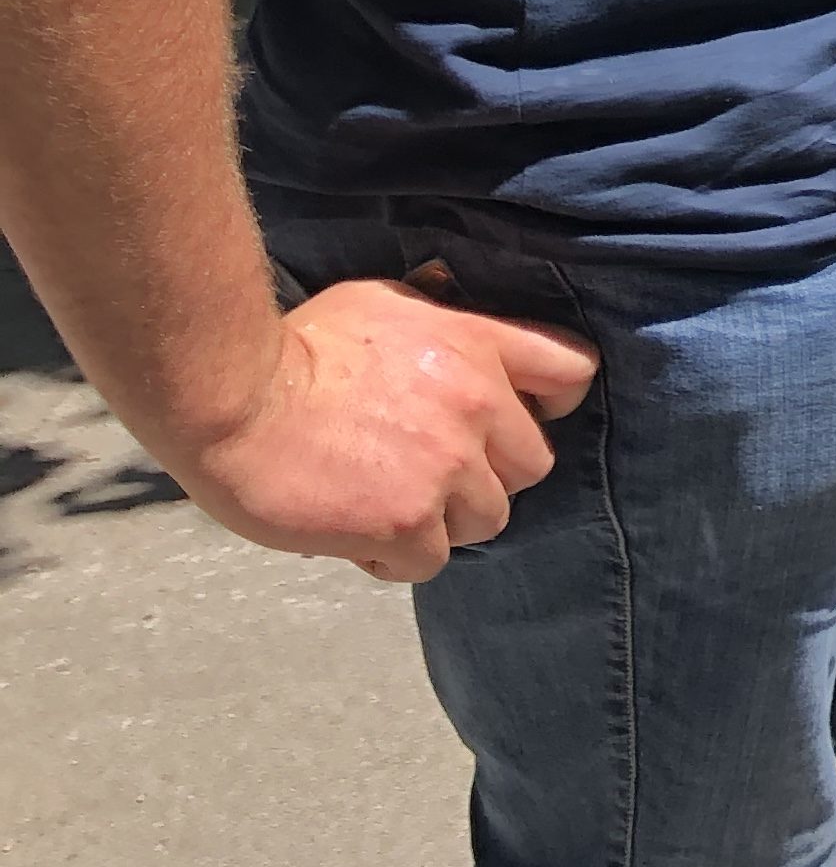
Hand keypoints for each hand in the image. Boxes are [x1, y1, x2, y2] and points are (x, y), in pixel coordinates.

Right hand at [171, 278, 600, 583]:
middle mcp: (479, 404)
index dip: (551, 405)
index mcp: (478, 344)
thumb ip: (435, 327)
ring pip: (488, 519)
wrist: (233, 398)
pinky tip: (359, 540)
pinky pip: (431, 560)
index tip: (514, 420)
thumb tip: (452, 337)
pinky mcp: (407, 521)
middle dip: (488, 476)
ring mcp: (447, 466)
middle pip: (532, 463)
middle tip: (433, 476)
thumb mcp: (383, 305)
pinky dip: (398, 559)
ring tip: (390, 508)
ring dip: (445, 522)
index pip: (571, 372)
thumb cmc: (294, 347)